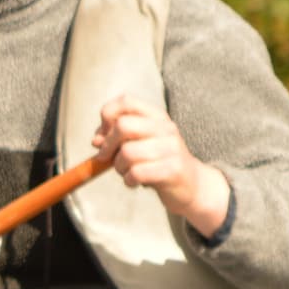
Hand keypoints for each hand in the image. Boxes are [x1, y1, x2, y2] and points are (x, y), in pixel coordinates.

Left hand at [92, 94, 231, 236]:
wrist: (193, 187)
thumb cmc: (159, 163)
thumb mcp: (139, 144)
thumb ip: (117, 138)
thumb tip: (96, 140)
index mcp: (156, 116)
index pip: (126, 101)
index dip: (107, 116)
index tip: (104, 134)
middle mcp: (166, 128)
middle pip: (123, 125)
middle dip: (107, 144)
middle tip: (106, 158)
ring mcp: (171, 148)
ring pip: (127, 152)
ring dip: (118, 166)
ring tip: (126, 172)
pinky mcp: (173, 170)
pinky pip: (137, 173)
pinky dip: (128, 180)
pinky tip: (134, 182)